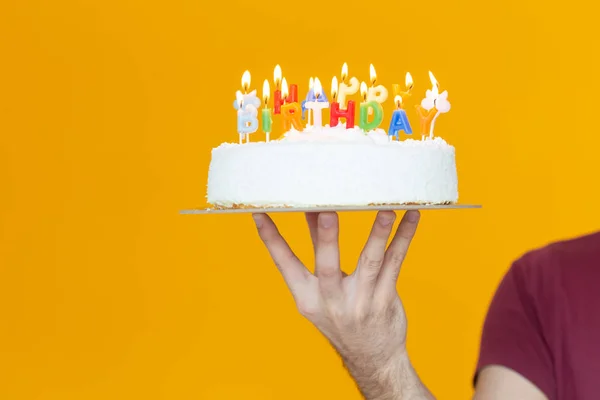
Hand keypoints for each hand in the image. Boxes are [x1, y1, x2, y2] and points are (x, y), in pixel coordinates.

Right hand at [252, 210, 433, 399]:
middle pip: (327, 266)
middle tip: (327, 211)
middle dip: (327, 237)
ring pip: (370, 262)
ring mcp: (361, 303)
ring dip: (378, 234)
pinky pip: (395, 264)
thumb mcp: (321, 290)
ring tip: (385, 210)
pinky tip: (411, 218)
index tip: (260, 213)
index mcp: (307, 297)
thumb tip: (312, 211)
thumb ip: (319, 248)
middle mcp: (331, 301)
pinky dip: (403, 238)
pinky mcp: (385, 300)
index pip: (285, 264)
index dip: (271, 239)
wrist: (372, 358)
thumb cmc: (342, 315)